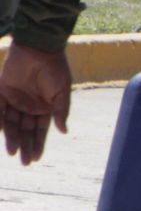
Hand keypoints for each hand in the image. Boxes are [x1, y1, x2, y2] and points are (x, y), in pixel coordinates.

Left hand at [1, 43, 73, 163]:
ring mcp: (14, 100)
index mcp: (44, 108)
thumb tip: (63, 131)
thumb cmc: (55, 69)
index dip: (37, 144)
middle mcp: (28, 106)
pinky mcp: (1, 91)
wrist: (39, 49)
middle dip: (24, 146)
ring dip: (11, 138)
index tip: (35, 158)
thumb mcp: (62, 92)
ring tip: (12, 152)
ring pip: (11, 123)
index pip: (39, 130)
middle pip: (24, 130)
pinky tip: (2, 132)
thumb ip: (61, 111)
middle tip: (24, 162)